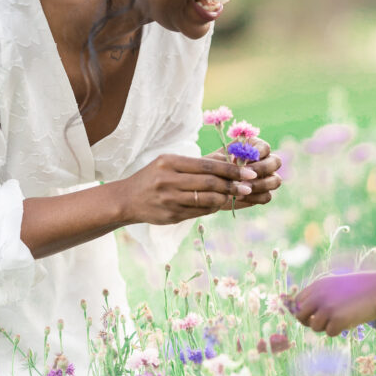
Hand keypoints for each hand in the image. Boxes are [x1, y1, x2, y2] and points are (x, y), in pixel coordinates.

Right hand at [119, 153, 257, 225]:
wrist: (126, 200)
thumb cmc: (152, 177)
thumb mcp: (169, 162)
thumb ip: (197, 163)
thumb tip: (228, 159)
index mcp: (169, 163)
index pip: (206, 165)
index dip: (230, 169)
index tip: (248, 171)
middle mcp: (168, 180)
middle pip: (209, 183)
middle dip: (232, 184)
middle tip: (249, 185)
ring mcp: (170, 200)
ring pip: (206, 200)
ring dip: (225, 198)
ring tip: (237, 195)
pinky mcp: (171, 216)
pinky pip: (199, 212)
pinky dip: (213, 208)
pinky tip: (220, 203)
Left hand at [206, 137, 281, 210]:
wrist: (209, 186)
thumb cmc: (213, 168)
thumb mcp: (217, 160)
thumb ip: (229, 158)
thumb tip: (240, 161)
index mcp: (254, 147)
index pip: (265, 147)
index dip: (259, 153)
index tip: (245, 160)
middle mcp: (264, 161)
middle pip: (275, 162)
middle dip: (262, 169)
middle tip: (246, 175)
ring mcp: (266, 178)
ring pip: (275, 181)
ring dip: (260, 185)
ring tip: (243, 187)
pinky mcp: (263, 193)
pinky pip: (267, 196)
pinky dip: (255, 197)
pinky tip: (239, 197)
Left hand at [293, 270, 375, 337]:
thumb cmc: (361, 287)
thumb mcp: (337, 285)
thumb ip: (322, 295)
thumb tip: (310, 314)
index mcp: (318, 285)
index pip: (297, 301)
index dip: (302, 311)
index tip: (311, 316)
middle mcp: (318, 296)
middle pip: (300, 315)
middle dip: (309, 322)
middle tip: (322, 323)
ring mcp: (327, 308)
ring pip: (315, 327)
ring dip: (326, 327)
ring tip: (341, 319)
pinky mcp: (337, 320)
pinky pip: (329, 333)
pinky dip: (338, 331)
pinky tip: (349, 321)